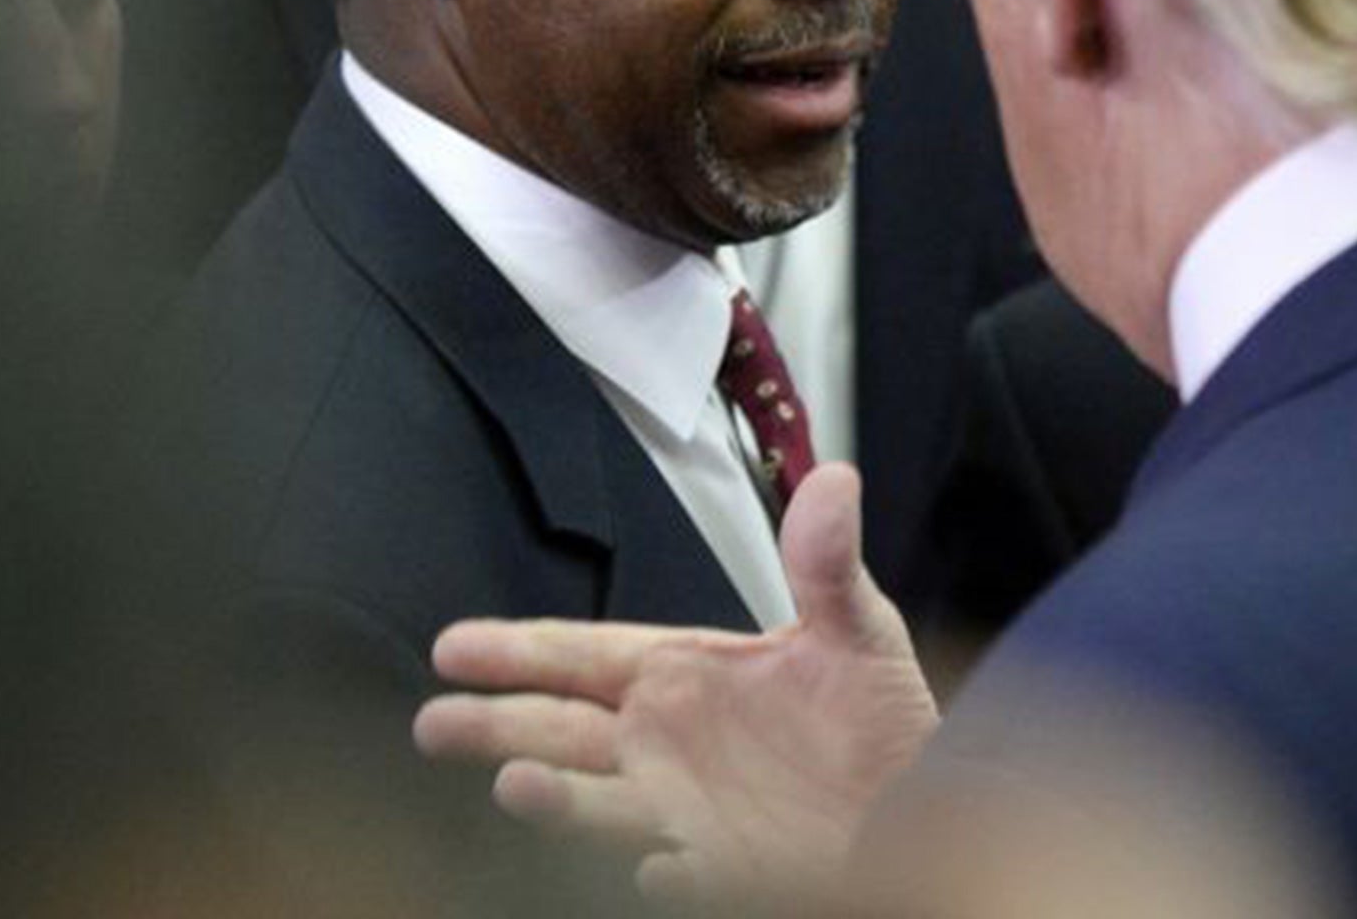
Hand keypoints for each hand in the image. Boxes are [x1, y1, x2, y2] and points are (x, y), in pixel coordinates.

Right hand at [413, 465, 940, 901]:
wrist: (921, 801)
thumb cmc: (878, 716)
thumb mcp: (857, 627)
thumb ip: (827, 560)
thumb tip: (833, 482)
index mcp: (687, 674)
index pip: (587, 656)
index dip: (522, 650)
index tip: (456, 646)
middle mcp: (671, 742)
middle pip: (563, 729)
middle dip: (497, 722)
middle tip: (435, 720)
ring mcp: (689, 807)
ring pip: (603, 802)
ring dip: (561, 796)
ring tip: (517, 785)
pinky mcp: (726, 865)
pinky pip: (687, 871)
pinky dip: (670, 874)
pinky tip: (654, 869)